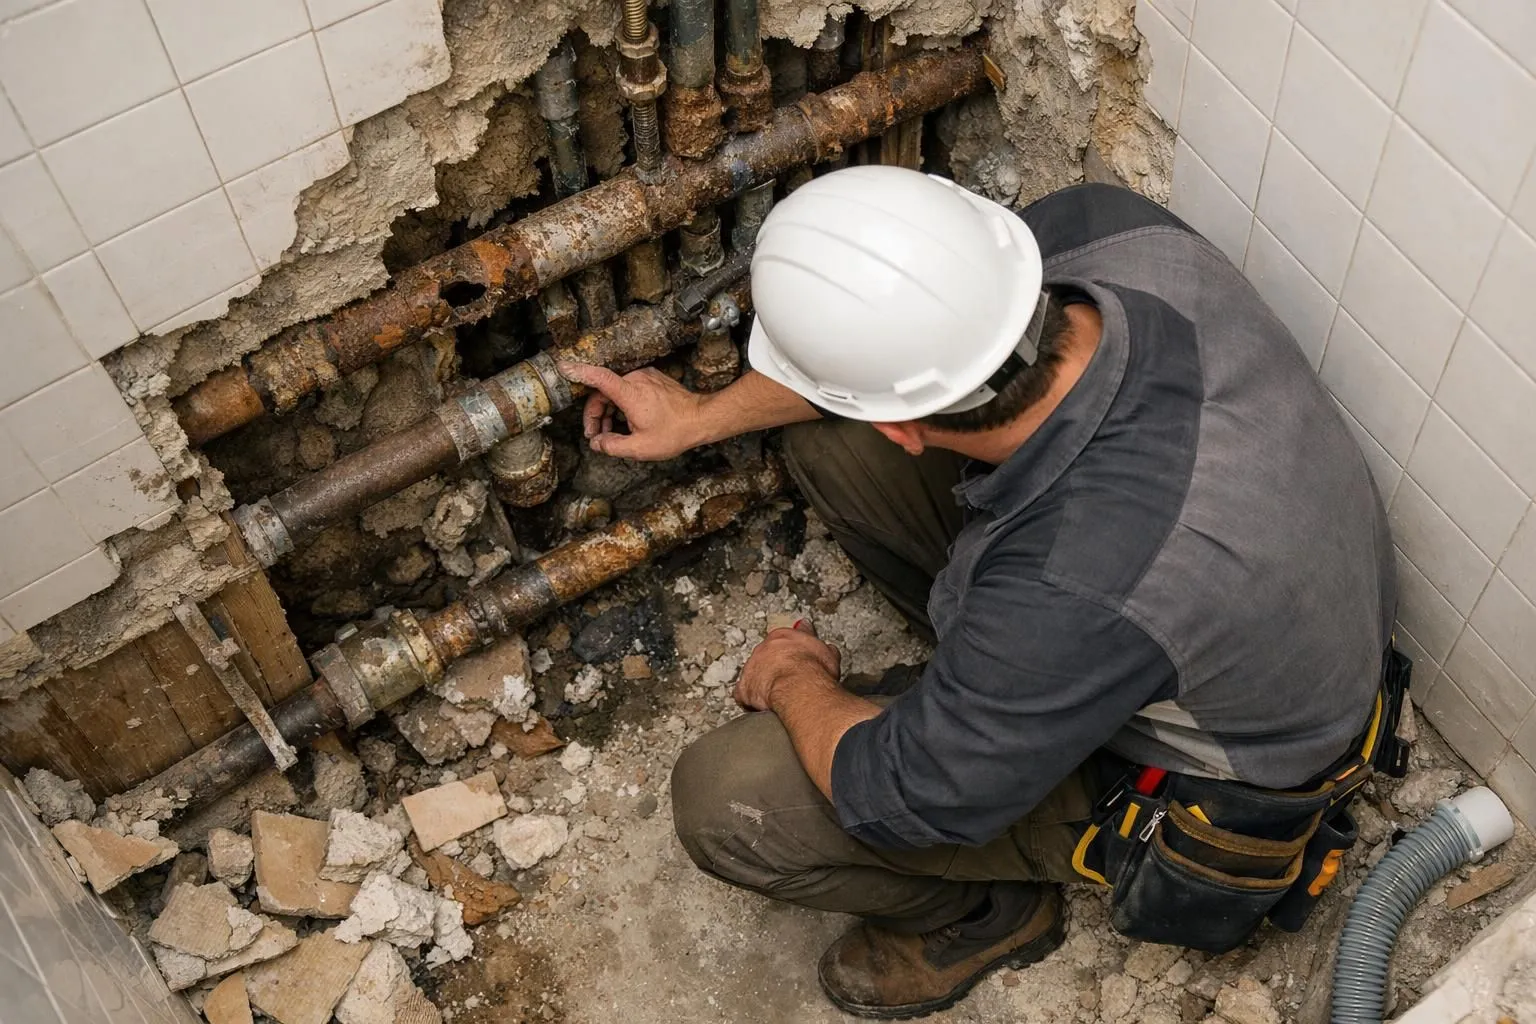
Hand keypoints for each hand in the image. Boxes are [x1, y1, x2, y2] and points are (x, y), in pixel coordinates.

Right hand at [558, 362, 707, 460]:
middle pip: (604, 392)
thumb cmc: (675, 432)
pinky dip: (623, 405)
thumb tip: (597, 443)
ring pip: (616, 392)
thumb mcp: (640, 447)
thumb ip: (613, 446)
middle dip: (595, 415)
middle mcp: (636, 380)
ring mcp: (646, 377)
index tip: (563, 367)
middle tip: (596, 436)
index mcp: (630, 393)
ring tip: (612, 434)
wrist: (702, 419)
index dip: (579, 372)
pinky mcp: (653, 379)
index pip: (599, 377)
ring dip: (609, 412)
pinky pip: (630, 390)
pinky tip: (628, 423)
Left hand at [734, 622, 840, 712]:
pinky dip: (750, 701)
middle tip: (787, 680)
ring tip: (776, 695)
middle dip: (774, 668)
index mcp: (783, 637)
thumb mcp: (827, 655)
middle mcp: (763, 649)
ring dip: (762, 684)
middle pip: (765, 657)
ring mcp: (751, 668)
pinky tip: (760, 708)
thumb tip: (829, 649)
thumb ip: (824, 649)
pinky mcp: (744, 689)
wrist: (799, 685)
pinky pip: (743, 695)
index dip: (788, 652)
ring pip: (753, 675)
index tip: (792, 659)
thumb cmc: (814, 669)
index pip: (782, 640)